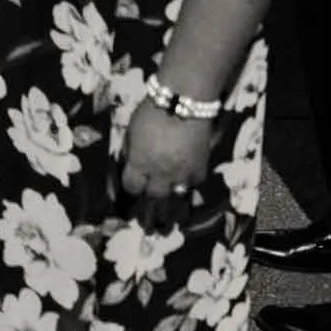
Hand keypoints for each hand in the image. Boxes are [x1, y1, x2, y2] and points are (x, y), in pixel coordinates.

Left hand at [120, 101, 215, 227]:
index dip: (131, 189)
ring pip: (175, 200)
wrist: (184, 102)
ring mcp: (181, 172)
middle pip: (153, 198)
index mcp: (138, 162)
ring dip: (171, 213)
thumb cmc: (152, 110)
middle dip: (149, 212)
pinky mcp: (199, 168)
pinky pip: (193, 186)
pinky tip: (186, 197)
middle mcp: (159, 172)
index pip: (132, 187)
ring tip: (167, 228)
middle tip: (148, 226)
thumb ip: (132, 150)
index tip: (133, 190)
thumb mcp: (131, 129)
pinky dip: (189, 190)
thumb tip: (131, 163)